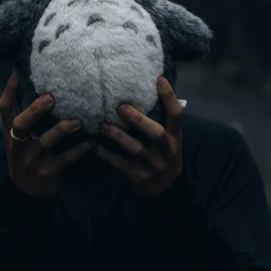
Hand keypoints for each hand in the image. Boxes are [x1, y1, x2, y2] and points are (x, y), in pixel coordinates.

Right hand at [0, 73, 92, 199]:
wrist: (26, 194)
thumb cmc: (26, 158)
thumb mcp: (18, 141)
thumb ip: (25, 120)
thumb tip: (40, 90)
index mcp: (10, 135)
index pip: (4, 110)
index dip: (9, 92)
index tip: (17, 74)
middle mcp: (18, 146)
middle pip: (21, 124)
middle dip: (35, 110)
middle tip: (51, 97)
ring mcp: (32, 160)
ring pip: (46, 141)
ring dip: (63, 129)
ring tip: (78, 120)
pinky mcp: (47, 173)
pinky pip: (65, 159)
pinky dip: (79, 150)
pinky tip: (91, 142)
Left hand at [95, 76, 183, 200]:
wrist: (165, 191)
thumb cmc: (164, 156)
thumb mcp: (170, 140)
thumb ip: (162, 121)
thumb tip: (151, 91)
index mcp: (174, 137)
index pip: (176, 114)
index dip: (169, 97)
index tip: (158, 79)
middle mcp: (166, 150)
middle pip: (156, 133)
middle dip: (139, 120)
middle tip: (120, 107)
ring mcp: (153, 165)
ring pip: (134, 148)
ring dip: (117, 135)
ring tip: (102, 124)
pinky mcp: (138, 176)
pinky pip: (120, 164)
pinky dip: (106, 155)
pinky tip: (94, 146)